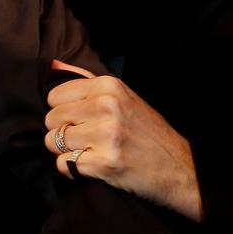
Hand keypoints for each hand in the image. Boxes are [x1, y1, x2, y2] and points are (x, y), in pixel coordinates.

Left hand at [44, 60, 203, 221]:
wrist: (181, 168)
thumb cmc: (147, 132)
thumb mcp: (124, 97)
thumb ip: (88, 82)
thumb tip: (53, 64)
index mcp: (109, 86)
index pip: (54, 97)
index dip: (63, 111)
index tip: (81, 120)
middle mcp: (107, 106)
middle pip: (52, 119)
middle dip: (62, 132)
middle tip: (86, 139)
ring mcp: (106, 135)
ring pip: (53, 142)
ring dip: (66, 151)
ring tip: (90, 152)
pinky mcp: (105, 163)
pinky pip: (63, 164)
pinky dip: (72, 169)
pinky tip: (92, 166)